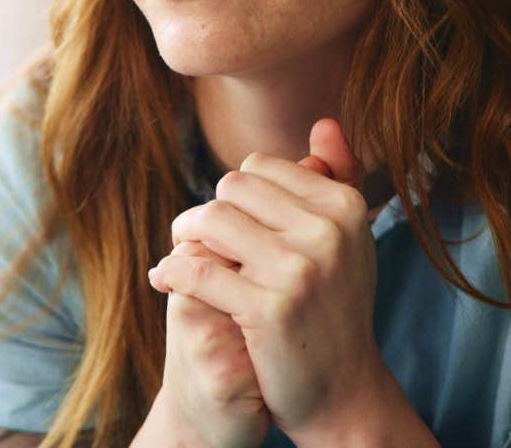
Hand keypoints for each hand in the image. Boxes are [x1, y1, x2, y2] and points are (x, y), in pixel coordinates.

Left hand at [150, 118, 389, 442]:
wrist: (342, 387)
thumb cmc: (337, 301)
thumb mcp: (347, 236)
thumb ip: (338, 175)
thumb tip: (324, 123)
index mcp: (346, 205)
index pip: (261, 167)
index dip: (237, 193)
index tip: (231, 221)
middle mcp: (328, 230)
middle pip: (231, 187)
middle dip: (209, 210)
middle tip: (198, 237)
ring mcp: (300, 269)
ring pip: (211, 220)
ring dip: (184, 236)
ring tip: (180, 252)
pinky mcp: (268, 308)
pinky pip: (197, 267)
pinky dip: (171, 271)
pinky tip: (164, 279)